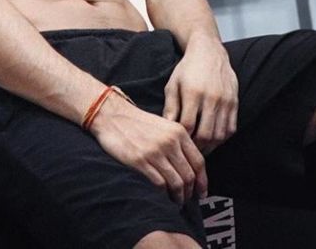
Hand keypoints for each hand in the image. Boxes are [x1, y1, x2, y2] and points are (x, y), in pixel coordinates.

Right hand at [90, 93, 207, 205]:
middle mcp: (170, 142)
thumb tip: (190, 167)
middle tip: (187, 199)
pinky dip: (164, 193)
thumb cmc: (137, 122)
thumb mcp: (164, 126)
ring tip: (176, 200)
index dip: (203, 181)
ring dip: (178, 196)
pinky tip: (162, 194)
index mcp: (178, 132)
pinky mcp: (140, 161)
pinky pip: (160, 184)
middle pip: (189, 175)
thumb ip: (178, 142)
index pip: (199, 162)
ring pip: (177, 183)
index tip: (202, 192)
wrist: (112, 115)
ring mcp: (155, 152)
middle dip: (190, 192)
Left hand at [163, 40, 238, 154]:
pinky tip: (213, 140)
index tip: (177, 144)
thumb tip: (167, 128)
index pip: (187, 126)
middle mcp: (211, 98)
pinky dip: (222, 138)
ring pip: (220, 134)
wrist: (209, 52)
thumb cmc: (187, 68)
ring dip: (210, 146)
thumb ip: (171, 107)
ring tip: (200, 149)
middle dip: (196, 147)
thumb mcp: (173, 84)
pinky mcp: (234, 102)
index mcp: (193, 93)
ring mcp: (225, 101)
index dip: (182, 138)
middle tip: (189, 152)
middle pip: (205, 134)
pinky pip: (231, 128)